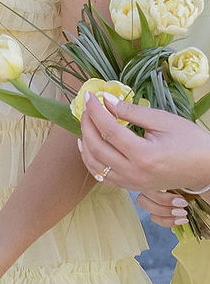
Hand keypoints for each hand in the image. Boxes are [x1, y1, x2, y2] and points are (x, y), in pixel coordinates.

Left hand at [78, 88, 209, 202]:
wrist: (206, 168)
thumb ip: (132, 112)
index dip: (95, 111)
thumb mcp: (163, 120)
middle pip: (96, 148)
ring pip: (94, 165)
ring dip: (85, 143)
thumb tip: (107, 100)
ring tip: (86, 123)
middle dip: (87, 124)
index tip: (89, 96)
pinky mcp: (131, 186)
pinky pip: (103, 176)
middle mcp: (133, 173)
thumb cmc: (190, 141)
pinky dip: (92, 160)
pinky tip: (90, 146)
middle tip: (87, 106)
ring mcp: (131, 183)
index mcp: (143, 155)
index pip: (109, 130)